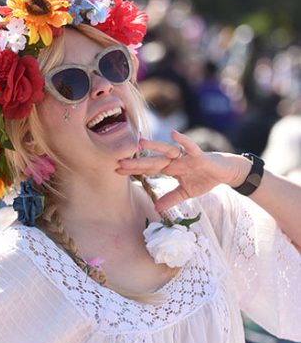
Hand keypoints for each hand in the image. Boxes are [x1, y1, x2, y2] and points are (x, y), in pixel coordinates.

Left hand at [116, 130, 249, 211]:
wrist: (224, 172)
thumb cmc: (204, 178)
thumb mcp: (185, 193)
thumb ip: (171, 198)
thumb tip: (156, 208)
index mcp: (170, 168)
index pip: (148, 169)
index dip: (134, 170)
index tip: (117, 170)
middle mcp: (175, 160)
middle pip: (153, 161)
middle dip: (138, 162)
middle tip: (119, 162)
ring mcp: (186, 156)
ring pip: (168, 150)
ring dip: (155, 146)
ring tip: (141, 143)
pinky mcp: (199, 155)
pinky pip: (190, 146)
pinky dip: (183, 140)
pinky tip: (173, 134)